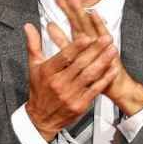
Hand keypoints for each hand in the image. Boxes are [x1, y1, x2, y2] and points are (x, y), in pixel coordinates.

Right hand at [24, 0, 118, 140]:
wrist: (41, 117)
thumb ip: (33, 45)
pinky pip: (95, 89)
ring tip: (112, 50)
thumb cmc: (39, 89)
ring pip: (90, 75)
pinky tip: (113, 69)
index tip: (87, 36)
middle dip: (95, 50)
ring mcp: (70, 94)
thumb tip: (29, 26)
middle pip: (80, 64)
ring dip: (103, 62)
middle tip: (107, 38)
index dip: (76, 47)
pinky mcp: (80, 104)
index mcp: (48, 72)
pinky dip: (105, 78)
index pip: (64, 57)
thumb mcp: (33, 66)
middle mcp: (59, 83)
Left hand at [54, 0, 142, 116]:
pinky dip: (97, 24)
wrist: (115, 85)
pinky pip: (101, 35)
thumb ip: (62, 40)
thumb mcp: (74, 55)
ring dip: (79, 8)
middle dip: (71, 0)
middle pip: (78, 15)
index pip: (71, 16)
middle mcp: (91, 36)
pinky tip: (93, 13)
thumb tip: (48, 26)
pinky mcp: (106, 49)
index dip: (65, 3)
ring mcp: (98, 42)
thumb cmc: (93, 71)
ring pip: (87, 22)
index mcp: (82, 36)